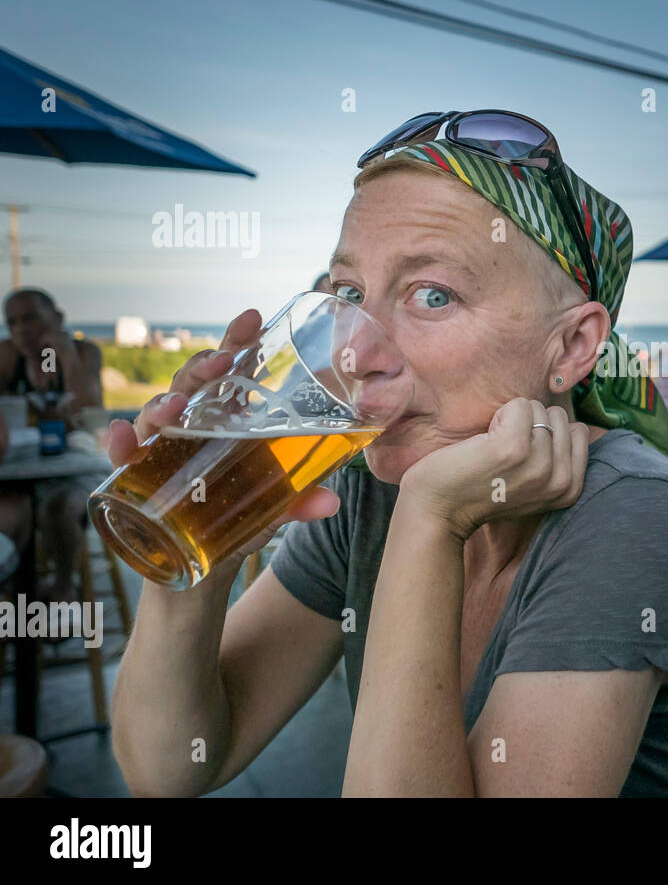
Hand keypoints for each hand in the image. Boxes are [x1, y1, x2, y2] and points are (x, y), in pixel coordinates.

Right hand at [105, 308, 339, 581]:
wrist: (203, 567)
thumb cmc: (239, 518)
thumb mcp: (275, 507)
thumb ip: (300, 501)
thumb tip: (331, 502)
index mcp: (226, 419)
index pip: (231, 371)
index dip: (238, 341)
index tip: (254, 317)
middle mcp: (190, 426)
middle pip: (191, 384)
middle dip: (203, 368)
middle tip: (223, 361)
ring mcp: (160, 450)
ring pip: (154, 414)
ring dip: (163, 404)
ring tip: (177, 405)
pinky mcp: (136, 480)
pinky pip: (122, 458)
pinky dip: (119, 445)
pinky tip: (120, 437)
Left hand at [399, 398, 588, 542]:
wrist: (439, 509)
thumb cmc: (481, 490)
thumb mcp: (534, 486)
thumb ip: (557, 461)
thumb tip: (573, 425)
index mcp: (570, 489)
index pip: (578, 431)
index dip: (547, 433)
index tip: (523, 456)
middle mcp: (561, 480)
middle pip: (560, 417)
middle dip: (531, 424)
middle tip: (504, 453)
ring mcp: (539, 464)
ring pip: (538, 408)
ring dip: (512, 420)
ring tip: (492, 449)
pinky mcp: (513, 448)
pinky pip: (519, 405)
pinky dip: (499, 414)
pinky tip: (484, 440)